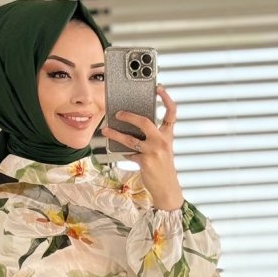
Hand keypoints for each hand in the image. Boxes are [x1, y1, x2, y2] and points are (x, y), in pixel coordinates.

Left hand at [101, 83, 183, 208]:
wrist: (167, 188)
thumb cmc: (163, 168)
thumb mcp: (162, 149)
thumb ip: (152, 137)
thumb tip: (133, 128)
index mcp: (168, 135)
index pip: (171, 113)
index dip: (166, 98)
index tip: (159, 88)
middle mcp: (162, 141)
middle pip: (144, 121)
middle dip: (129, 116)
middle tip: (118, 113)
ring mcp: (153, 151)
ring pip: (130, 139)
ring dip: (115, 134)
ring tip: (106, 130)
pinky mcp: (145, 161)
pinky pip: (129, 153)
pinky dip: (124, 152)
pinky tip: (121, 151)